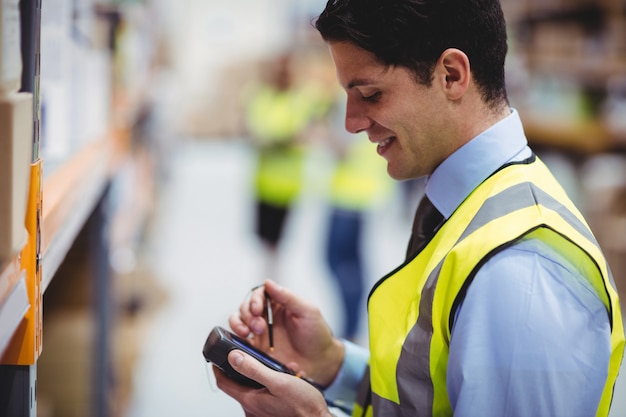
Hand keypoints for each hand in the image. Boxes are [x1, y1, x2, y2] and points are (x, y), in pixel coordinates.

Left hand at [214, 349, 332, 416]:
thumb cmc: (302, 406)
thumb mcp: (278, 381)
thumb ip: (254, 369)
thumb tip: (234, 357)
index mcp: (250, 400)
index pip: (223, 382)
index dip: (218, 367)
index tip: (218, 355)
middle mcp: (252, 409)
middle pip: (237, 384)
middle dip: (248, 367)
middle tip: (257, 357)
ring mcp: (260, 412)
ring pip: (253, 388)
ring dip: (264, 375)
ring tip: (281, 369)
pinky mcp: (270, 412)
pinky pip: (264, 395)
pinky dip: (271, 384)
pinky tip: (286, 379)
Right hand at [229, 279, 343, 386]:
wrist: (320, 363)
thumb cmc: (317, 334)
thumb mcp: (307, 311)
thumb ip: (287, 296)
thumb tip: (267, 282)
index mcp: (278, 304)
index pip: (259, 294)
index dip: (254, 300)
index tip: (257, 310)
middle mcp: (266, 316)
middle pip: (246, 307)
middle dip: (248, 314)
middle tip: (259, 327)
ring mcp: (259, 333)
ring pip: (238, 321)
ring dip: (238, 324)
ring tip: (246, 333)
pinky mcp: (256, 349)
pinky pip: (239, 342)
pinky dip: (235, 340)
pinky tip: (242, 343)